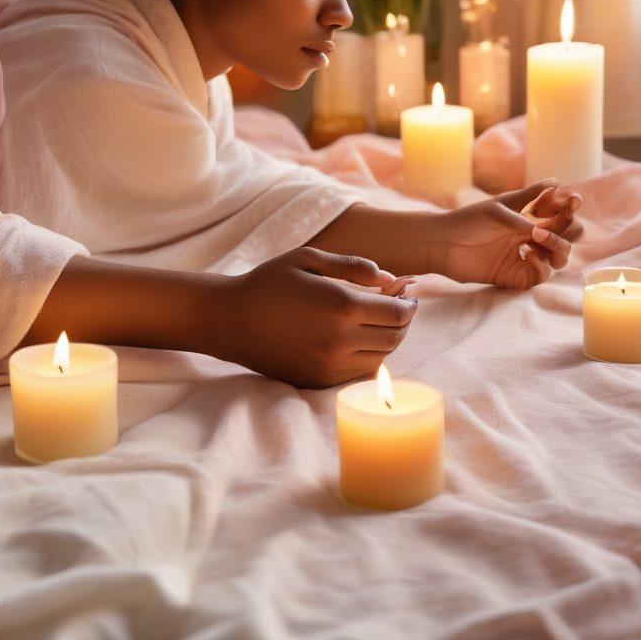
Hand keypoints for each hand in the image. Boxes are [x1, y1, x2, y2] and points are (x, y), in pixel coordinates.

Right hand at [219, 247, 418, 388]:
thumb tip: (390, 279)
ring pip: (381, 358)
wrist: (230, 320)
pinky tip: (357, 339)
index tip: (409, 296)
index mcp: (342, 306)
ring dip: (387, 340)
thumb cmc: (269, 283)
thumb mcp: (309, 259)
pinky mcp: (319, 380)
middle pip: (395, 338)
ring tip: (378, 322)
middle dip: (403, 322)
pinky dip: (368, 356)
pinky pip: (358, 372)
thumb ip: (354, 266)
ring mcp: (330, 365)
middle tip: (398, 307)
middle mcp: (340, 340)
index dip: (410, 304)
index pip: (398, 314)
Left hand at [433, 179, 583, 288]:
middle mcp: (533, 239)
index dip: (570, 208)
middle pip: (568, 237)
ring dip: (556, 245)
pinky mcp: (518, 276)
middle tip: (553, 222)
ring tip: (535, 236)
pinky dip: (540, 263)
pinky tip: (525, 252)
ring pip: (560, 257)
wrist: (444, 244)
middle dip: (570, 229)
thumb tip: (555, 181)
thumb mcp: (500, 206)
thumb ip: (529, 198)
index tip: (572, 200)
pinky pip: (541, 274)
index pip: (561, 215)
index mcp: (530, 219)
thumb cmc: (469, 220)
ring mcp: (527, 258)